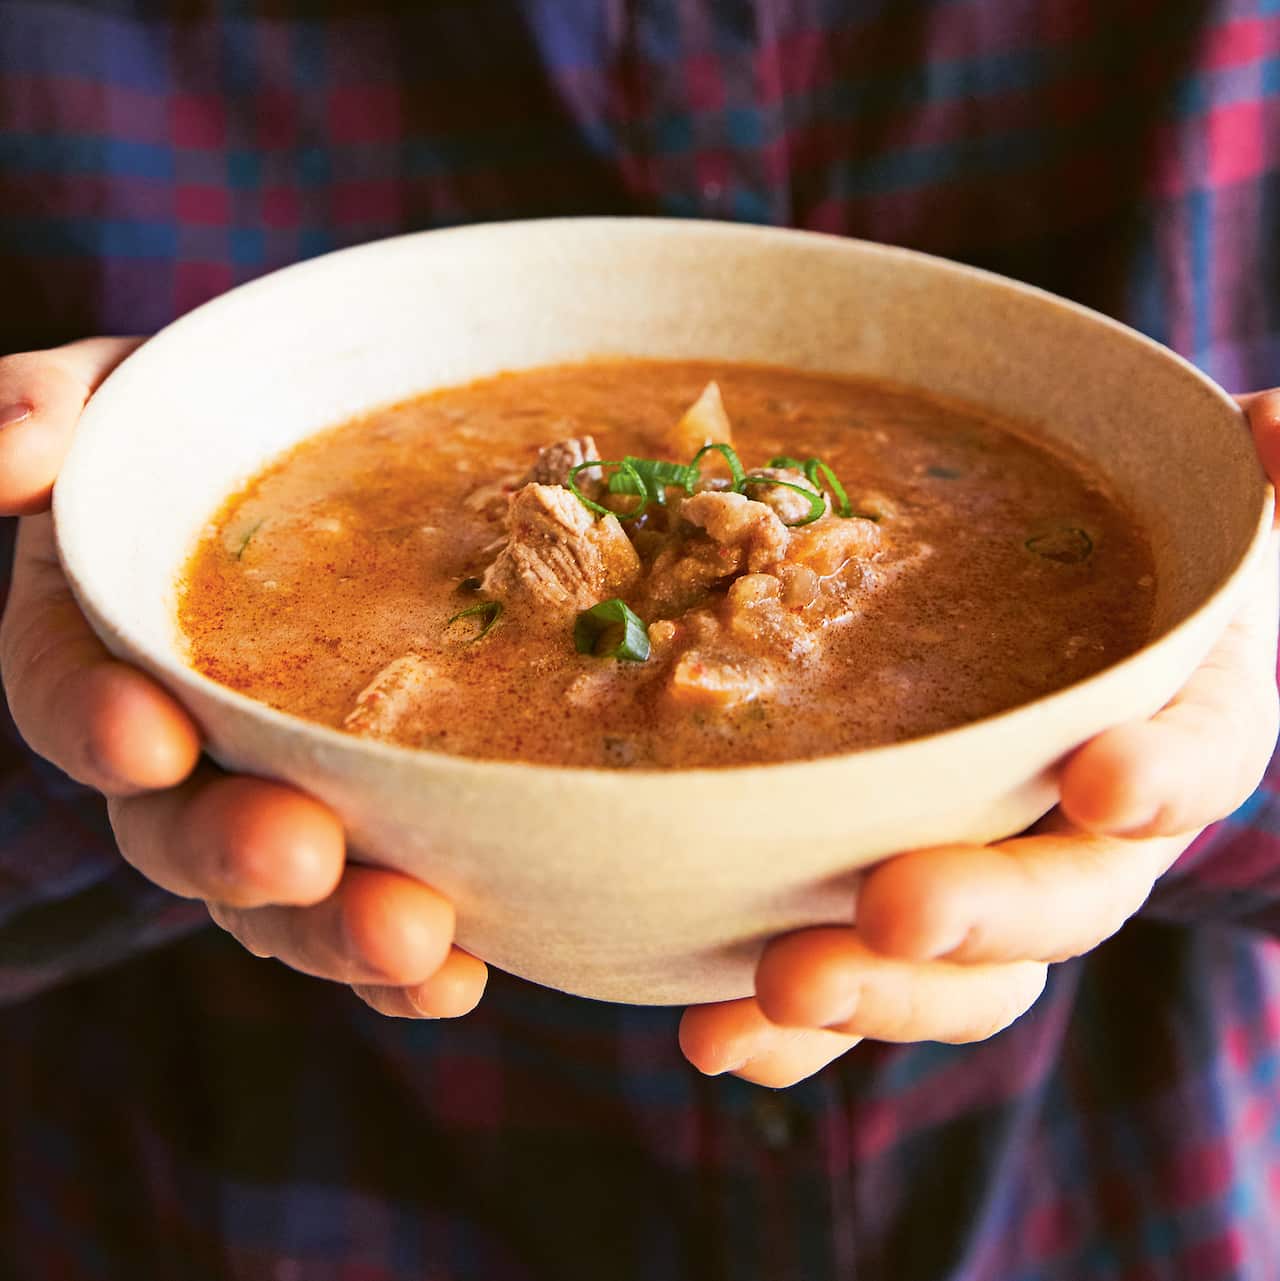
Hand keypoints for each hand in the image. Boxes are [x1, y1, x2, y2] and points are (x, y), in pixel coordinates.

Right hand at [0, 339, 485, 1018]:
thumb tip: (12, 454)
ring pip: (279, 898)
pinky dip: (407, 963)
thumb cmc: (236, 418)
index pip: (68, 692)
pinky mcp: (372, 823)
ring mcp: (276, 792)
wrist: (366, 455)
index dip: (93, 723)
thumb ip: (53, 409)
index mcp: (108, 634)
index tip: (150, 738)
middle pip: (178, 827)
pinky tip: (458, 978)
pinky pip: (375, 904)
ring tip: (419, 946)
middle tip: (305, 859)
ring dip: (337, 933)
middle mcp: (184, 735)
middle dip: (234, 853)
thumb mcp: (138, 390)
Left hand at [681, 390, 1279, 1087]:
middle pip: (1061, 902)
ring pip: (957, 974)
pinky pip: (861, 983)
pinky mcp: (903, 920)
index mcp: (1181, 730)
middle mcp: (1096, 835)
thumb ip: (1260, 488)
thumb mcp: (1199, 519)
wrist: (1059, 638)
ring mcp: (997, 890)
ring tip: (775, 992)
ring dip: (870, 995)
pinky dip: (793, 1028)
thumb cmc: (1124, 576)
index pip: (1202, 758)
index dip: (1165, 777)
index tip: (1106, 782)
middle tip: (891, 914)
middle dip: (981, 916)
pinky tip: (718, 1038)